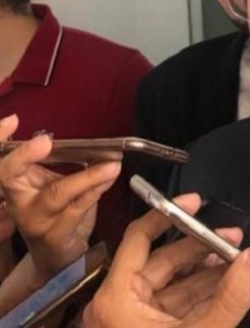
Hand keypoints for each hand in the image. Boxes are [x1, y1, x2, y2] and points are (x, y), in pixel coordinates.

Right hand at [0, 114, 120, 277]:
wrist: (58, 255)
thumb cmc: (56, 213)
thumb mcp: (51, 182)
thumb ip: (59, 163)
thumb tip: (89, 141)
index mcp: (15, 182)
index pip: (1, 158)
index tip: (12, 120)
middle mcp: (17, 199)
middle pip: (7, 176)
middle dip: (23, 157)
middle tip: (44, 141)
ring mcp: (34, 219)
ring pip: (55, 193)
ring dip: (86, 176)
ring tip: (111, 163)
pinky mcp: (54, 234)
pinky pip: (77, 209)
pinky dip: (96, 191)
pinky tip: (109, 178)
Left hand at [83, 194, 249, 327]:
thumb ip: (232, 294)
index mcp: (117, 300)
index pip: (139, 238)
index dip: (169, 216)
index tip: (195, 202)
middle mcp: (120, 306)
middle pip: (161, 260)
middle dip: (200, 246)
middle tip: (231, 237)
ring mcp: (134, 323)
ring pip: (172, 283)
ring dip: (205, 269)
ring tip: (236, 259)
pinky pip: (176, 304)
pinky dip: (201, 292)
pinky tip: (226, 284)